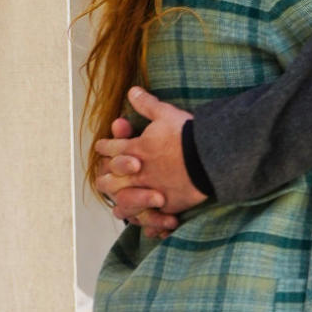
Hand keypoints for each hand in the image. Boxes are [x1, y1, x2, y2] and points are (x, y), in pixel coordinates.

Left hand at [94, 87, 205, 226]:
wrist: (209, 154)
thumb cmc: (186, 134)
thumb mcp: (165, 114)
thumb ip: (147, 105)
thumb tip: (132, 91)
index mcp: (135, 149)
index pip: (110, 149)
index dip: (105, 147)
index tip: (101, 147)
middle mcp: (138, 172)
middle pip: (110, 180)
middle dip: (106, 178)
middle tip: (104, 178)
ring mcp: (151, 190)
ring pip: (125, 201)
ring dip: (122, 201)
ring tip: (121, 204)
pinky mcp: (167, 204)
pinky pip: (151, 216)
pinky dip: (149, 219)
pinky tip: (147, 220)